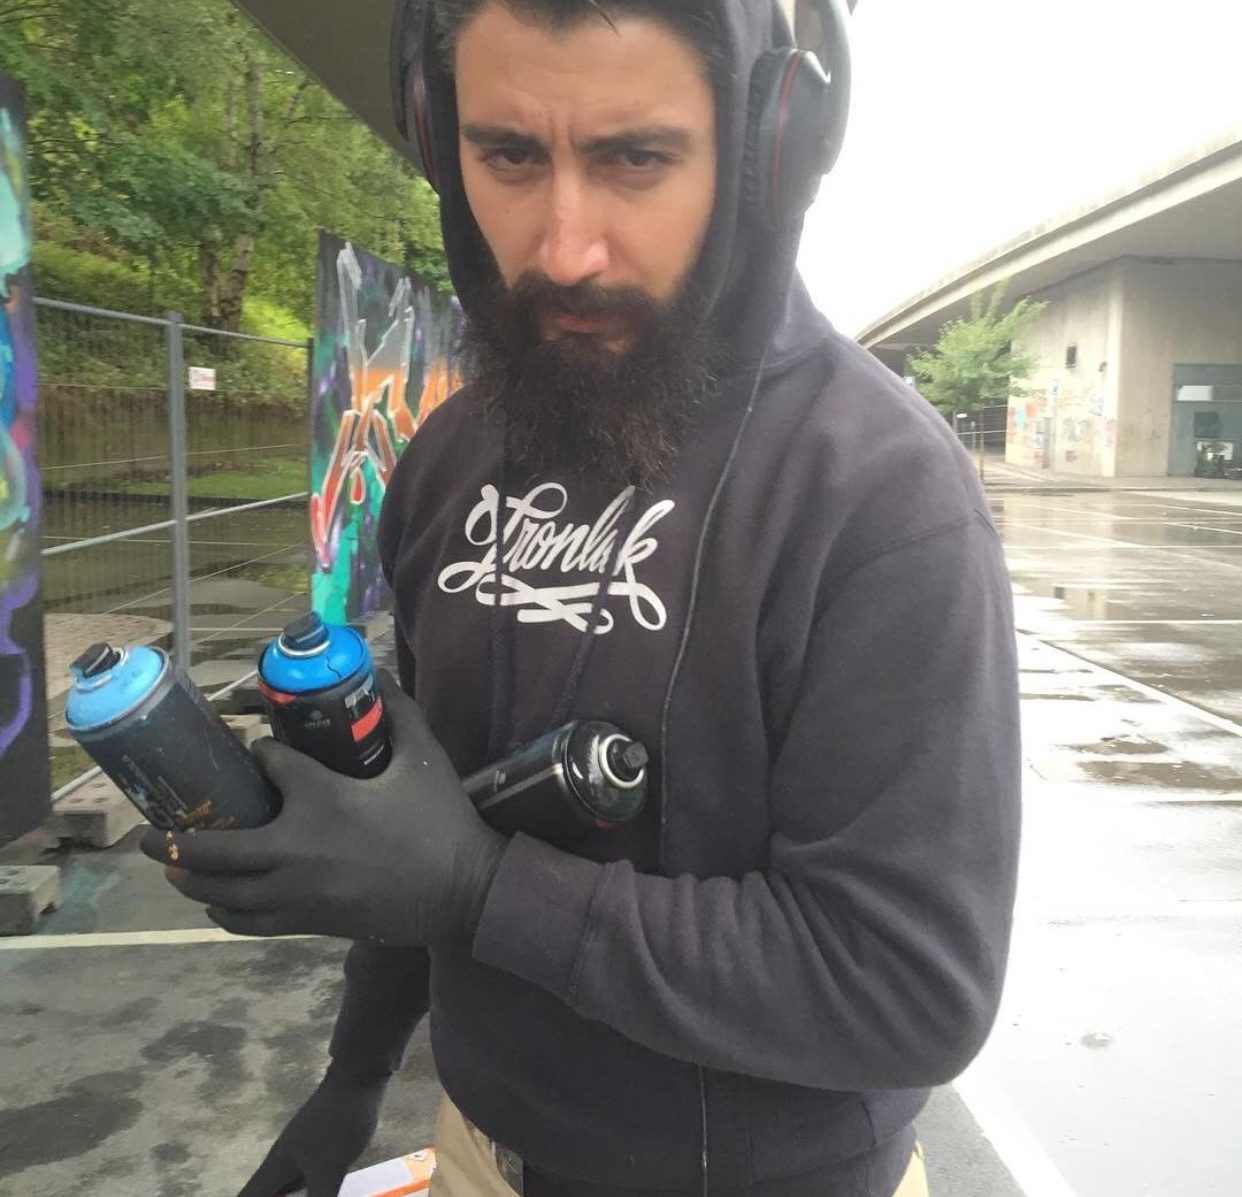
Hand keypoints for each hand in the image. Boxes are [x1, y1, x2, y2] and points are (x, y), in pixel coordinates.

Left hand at [141, 671, 507, 944]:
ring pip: (222, 892)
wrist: (460, 890)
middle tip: (147, 833)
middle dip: (174, 840)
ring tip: (170, 867)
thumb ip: (399, 711)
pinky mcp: (307, 921)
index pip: (267, 767)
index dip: (257, 754)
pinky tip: (215, 902)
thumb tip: (378, 673)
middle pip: (214, 849)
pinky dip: (222, 912)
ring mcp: (296, 891)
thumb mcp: (424, 756)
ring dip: (190, 878)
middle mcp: (295, 848)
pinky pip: (246, 922)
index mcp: (322, 799)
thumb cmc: (441, 820)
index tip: (255, 748)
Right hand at [237, 1064, 385, 1196]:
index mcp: (276, 1166)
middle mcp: (283, 1161)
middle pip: (265, 1193)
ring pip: (286, 1188)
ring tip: (302, 1196)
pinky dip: (308, 1192)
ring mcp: (301, 1153)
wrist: (358, 1079)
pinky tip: (325, 1193)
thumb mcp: (329, 1169)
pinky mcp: (319, 1148)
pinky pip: (306, 1180)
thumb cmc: (338, 1123)